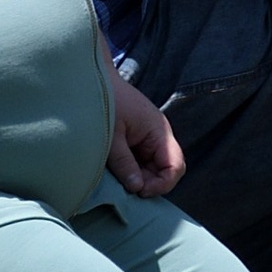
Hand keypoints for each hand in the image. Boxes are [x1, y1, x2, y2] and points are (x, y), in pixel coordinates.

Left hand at [106, 67, 185, 197]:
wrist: (95, 79)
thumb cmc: (105, 102)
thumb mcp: (112, 137)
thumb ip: (125, 163)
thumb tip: (137, 189)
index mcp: (158, 131)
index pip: (175, 166)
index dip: (162, 185)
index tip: (139, 192)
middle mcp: (158, 136)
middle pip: (165, 171)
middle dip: (148, 183)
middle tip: (124, 186)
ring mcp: (149, 138)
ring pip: (153, 169)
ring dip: (138, 178)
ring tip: (118, 177)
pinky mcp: (138, 140)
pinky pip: (142, 163)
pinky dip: (132, 170)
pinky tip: (116, 170)